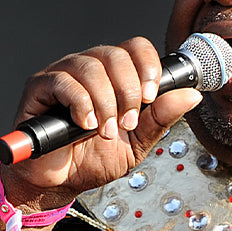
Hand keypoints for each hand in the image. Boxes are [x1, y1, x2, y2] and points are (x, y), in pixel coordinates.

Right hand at [4, 37, 203, 207]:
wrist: (61, 182)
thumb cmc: (94, 160)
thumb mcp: (137, 142)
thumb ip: (161, 118)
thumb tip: (191, 95)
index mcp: (115, 76)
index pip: (136, 48)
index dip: (148, 67)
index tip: (151, 97)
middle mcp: (90, 68)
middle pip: (115, 54)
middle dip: (128, 92)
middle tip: (126, 123)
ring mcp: (64, 74)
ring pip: (91, 67)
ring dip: (105, 103)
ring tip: (105, 131)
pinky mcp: (39, 87)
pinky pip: (63, 82)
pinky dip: (81, 104)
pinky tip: (86, 125)